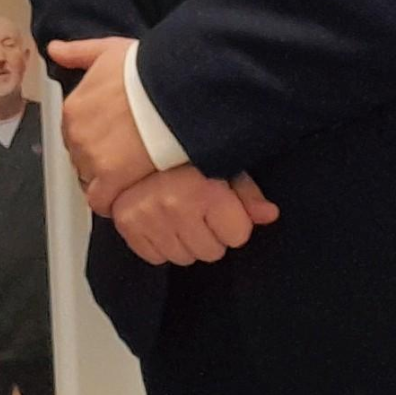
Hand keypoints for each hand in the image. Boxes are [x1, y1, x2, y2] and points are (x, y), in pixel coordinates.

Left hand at [46, 36, 154, 213]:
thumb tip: (54, 49)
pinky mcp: (111, 180)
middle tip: (126, 159)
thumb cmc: (145, 69)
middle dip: (99, 161)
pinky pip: (103, 202)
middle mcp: (76, 136)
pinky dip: (113, 202)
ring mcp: (91, 159)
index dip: (94, 139)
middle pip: (81, 159)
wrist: (172, 89)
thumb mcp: (108, 50)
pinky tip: (129, 196)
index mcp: (73, 109)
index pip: (74, 134)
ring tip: (132, 176)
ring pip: (91, 181)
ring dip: (107, 183)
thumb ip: (78, 52)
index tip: (113, 140)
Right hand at [109, 168, 278, 266]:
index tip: (223, 204)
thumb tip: (270, 214)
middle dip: (210, 234)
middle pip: (211, 252)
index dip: (234, 221)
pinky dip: (159, 243)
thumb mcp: (225, 164)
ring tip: (179, 212)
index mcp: (204, 189)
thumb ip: (248, 193)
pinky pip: (154, 257)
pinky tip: (161, 220)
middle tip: (199, 207)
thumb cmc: (187, 152)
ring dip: (185, 240)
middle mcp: (173, 205)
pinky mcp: (125, 223)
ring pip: (183, 257)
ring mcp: (146, 216)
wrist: (141, 137)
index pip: (238, 235)